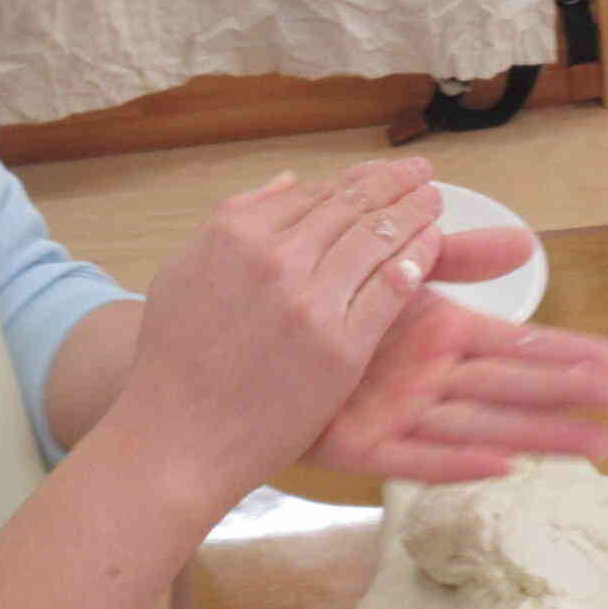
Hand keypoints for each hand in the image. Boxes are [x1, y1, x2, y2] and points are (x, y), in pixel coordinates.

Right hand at [114, 159, 450, 512]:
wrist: (177, 437)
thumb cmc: (174, 359)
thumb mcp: (183, 269)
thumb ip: (236, 217)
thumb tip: (289, 180)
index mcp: (236, 234)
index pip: (317, 192)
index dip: (361, 177)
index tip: (388, 171)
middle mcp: (274, 259)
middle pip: (353, 208)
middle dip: (396, 185)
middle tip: (424, 176)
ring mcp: (309, 304)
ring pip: (378, 240)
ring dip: (414, 215)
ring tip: (433, 203)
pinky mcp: (339, 349)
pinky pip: (391, 290)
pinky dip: (417, 260)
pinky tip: (432, 246)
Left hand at [304, 228, 607, 480]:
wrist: (244, 341)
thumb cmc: (320, 304)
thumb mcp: (395, 270)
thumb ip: (454, 256)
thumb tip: (525, 241)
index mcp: (443, 336)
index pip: (523, 343)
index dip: (575, 354)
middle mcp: (432, 377)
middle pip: (516, 383)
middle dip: (573, 391)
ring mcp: (401, 413)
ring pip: (482, 421)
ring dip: (540, 432)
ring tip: (599, 444)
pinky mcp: (359, 446)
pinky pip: (414, 458)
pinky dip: (456, 462)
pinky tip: (503, 467)